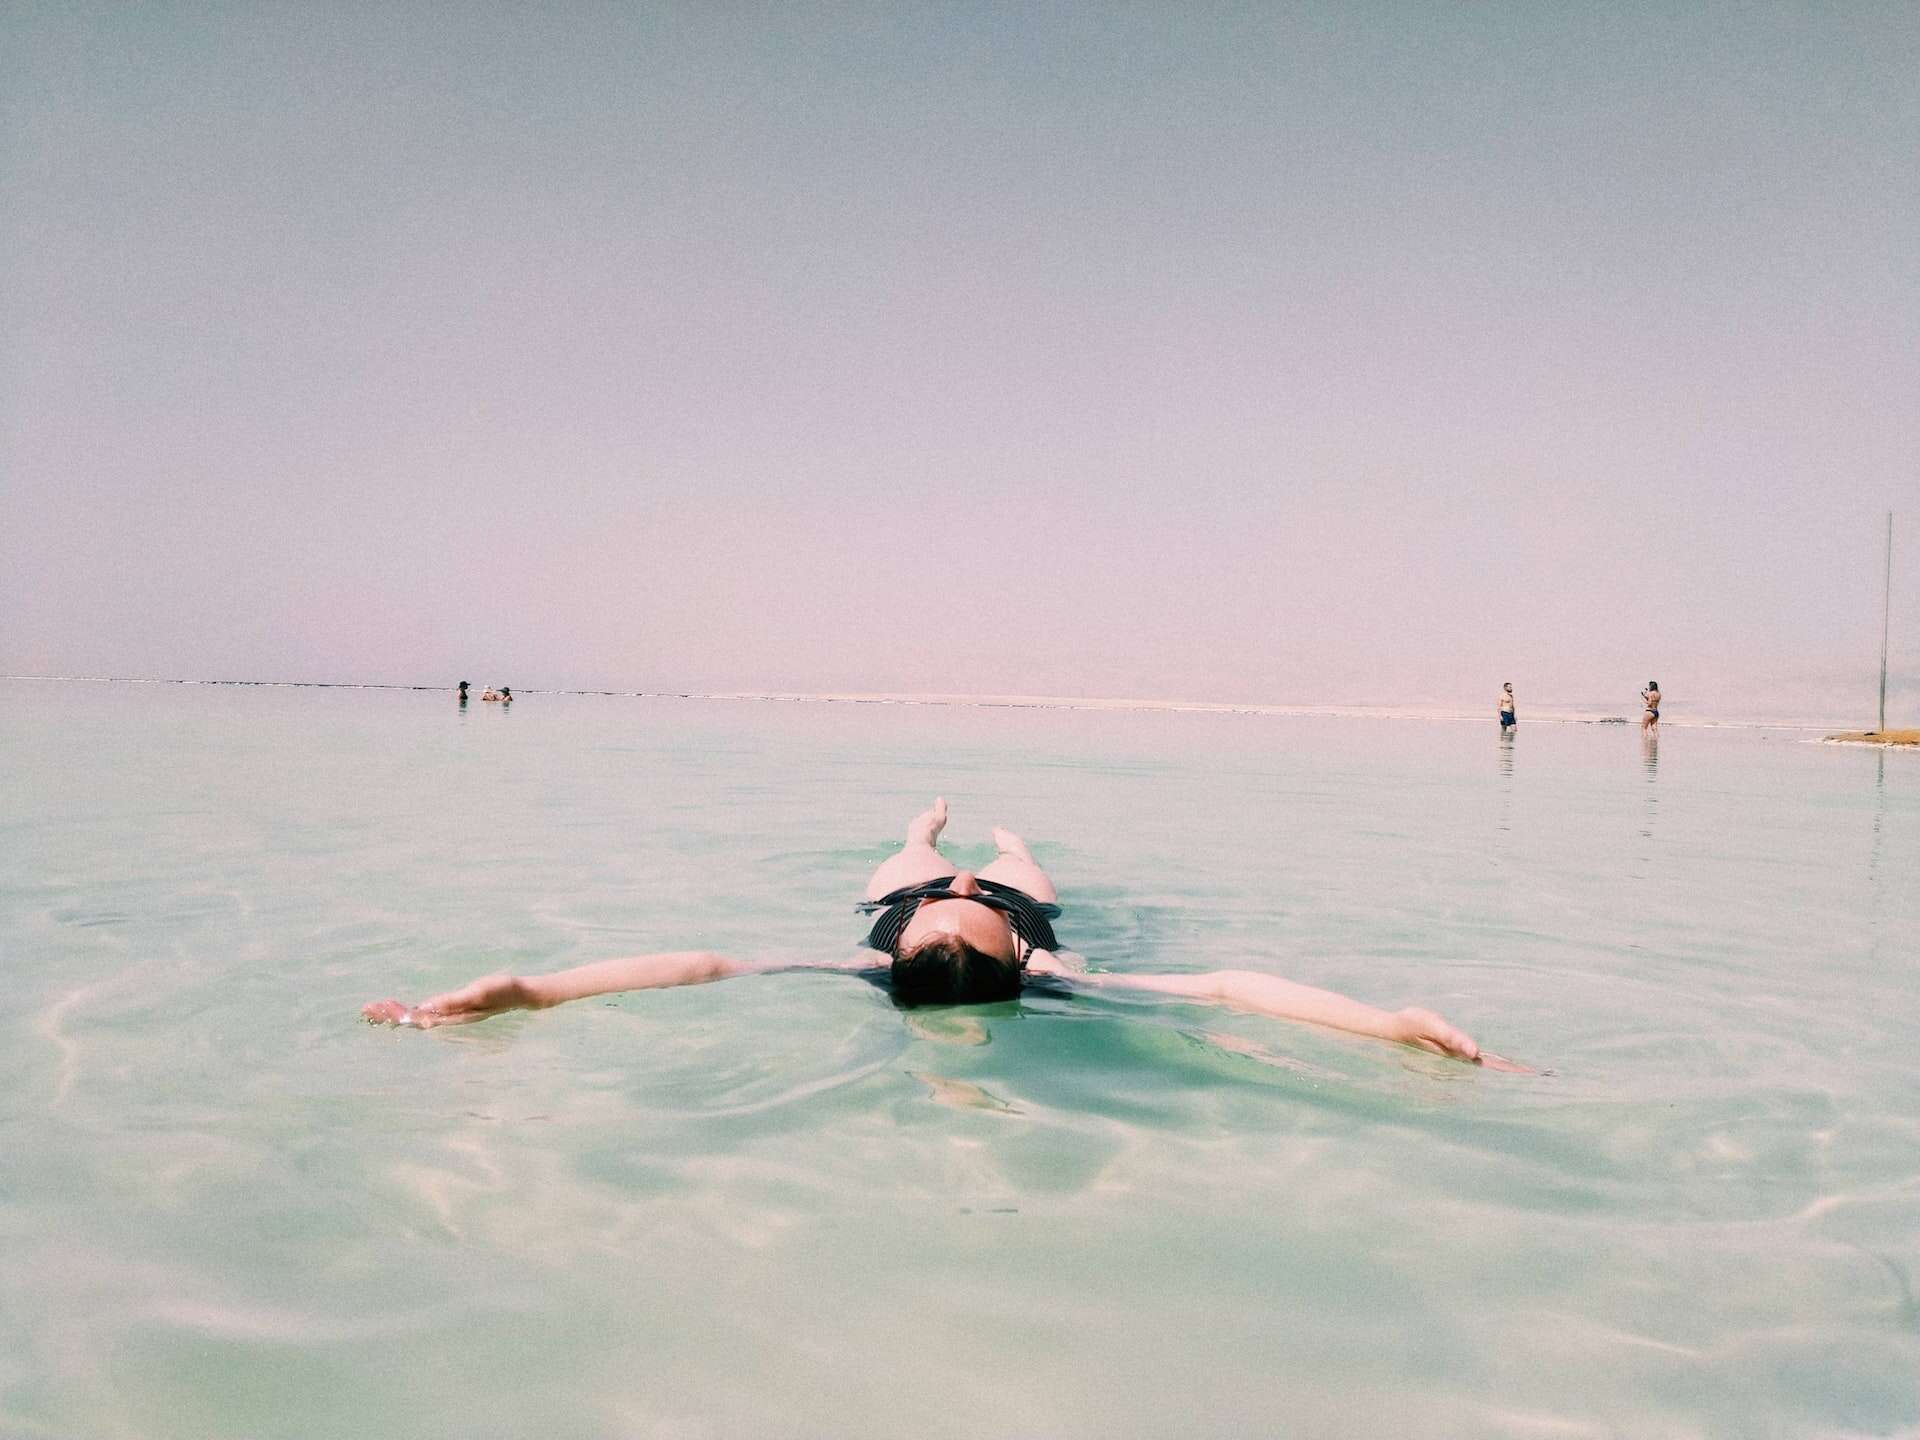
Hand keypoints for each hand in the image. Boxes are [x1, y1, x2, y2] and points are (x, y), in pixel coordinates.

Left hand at [361, 973, 530, 1028]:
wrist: (521, 994)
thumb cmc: (502, 991)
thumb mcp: (478, 992)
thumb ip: (453, 1001)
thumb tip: (427, 1008)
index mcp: (450, 1016)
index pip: (415, 1017)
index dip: (394, 1015)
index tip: (375, 1010)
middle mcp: (447, 1018)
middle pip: (412, 1019)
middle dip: (388, 1015)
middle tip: (364, 1011)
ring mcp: (450, 1014)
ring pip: (416, 1016)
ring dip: (396, 1013)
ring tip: (375, 1010)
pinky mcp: (453, 1008)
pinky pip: (426, 1011)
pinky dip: (410, 1009)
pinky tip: (402, 1008)